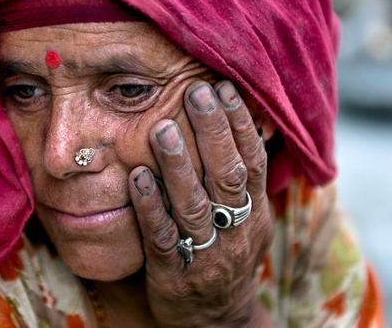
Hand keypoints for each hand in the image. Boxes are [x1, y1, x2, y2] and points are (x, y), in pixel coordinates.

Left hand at [128, 80, 274, 326]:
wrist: (218, 320)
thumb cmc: (227, 256)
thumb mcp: (247, 221)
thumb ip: (241, 181)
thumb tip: (239, 125)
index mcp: (254, 214)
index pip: (251, 162)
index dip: (240, 124)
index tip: (223, 88)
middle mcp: (235, 232)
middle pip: (226, 176)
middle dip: (212, 132)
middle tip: (195, 93)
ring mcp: (205, 254)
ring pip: (194, 206)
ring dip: (178, 166)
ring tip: (162, 128)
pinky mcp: (174, 275)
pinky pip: (162, 239)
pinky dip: (150, 208)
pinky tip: (137, 178)